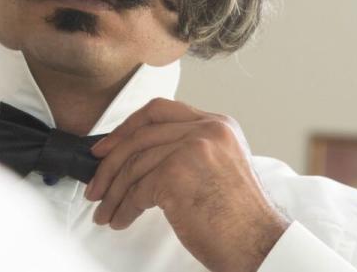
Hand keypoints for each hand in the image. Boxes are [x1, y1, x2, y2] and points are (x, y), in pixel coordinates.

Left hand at [85, 98, 288, 271]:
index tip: (107, 146)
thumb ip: (187, 150)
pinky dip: (124, 207)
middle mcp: (206, 130)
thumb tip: (138, 157)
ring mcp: (192, 149)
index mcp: (218, 124)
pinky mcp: (177, 175)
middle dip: (111, 164)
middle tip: (96, 184)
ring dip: (114, 193)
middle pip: (140, 137)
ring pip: (135, 165)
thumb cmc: (240, 218)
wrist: (261, 246)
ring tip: (105, 211)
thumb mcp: (219, 167)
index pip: (160, 111)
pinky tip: (121, 219)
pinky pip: (138, 189)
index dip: (127, 127)